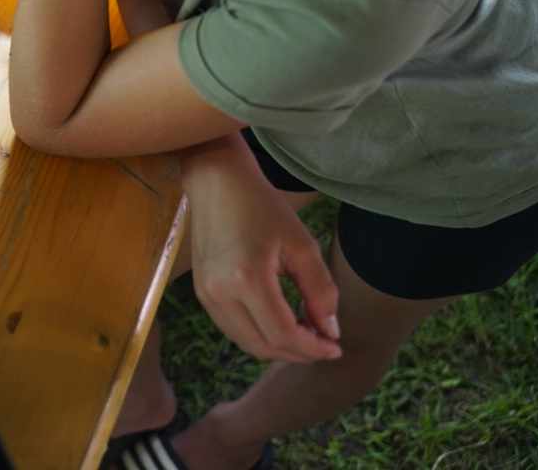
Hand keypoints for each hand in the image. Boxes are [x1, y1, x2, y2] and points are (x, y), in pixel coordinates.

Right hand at [187, 152, 342, 363]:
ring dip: (278, 347)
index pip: (282, 334)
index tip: (336, 347)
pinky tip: (279, 322)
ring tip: (304, 334)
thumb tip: (330, 331)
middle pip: (262, 346)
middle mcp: (220, 293)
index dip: (312, 348)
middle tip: (323, 343)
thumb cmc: (262, 207)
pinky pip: (233, 328)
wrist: (216, 183)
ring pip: (246, 342)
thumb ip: (320, 291)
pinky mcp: (201, 292)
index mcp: (246, 278)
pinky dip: (259, 335)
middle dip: (297, 353)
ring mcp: (205, 295)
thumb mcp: (301, 245)